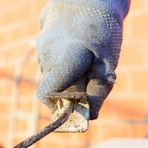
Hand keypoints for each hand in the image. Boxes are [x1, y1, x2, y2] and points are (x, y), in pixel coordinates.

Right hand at [35, 0, 128, 118]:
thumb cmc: (104, 31)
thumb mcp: (107, 66)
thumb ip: (97, 94)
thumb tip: (88, 117)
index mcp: (59, 62)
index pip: (46, 95)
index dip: (58, 104)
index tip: (74, 103)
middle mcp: (45, 52)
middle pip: (49, 83)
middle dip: (66, 86)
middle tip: (89, 76)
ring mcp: (40, 39)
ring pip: (50, 66)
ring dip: (65, 68)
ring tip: (85, 54)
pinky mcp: (42, 30)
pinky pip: (50, 50)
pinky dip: (62, 52)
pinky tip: (77, 40)